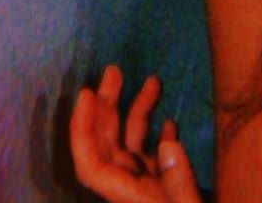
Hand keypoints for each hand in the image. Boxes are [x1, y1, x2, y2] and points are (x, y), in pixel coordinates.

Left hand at [70, 66, 202, 202]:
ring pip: (130, 143)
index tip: (87, 94)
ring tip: (154, 81)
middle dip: (107, 105)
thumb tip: (168, 143)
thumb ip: (179, 181)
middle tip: (114, 70)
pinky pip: (150, 155)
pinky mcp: (162, 187)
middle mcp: (130, 189)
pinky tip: (170, 121)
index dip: (82, 130)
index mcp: (127, 197)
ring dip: (138, 111)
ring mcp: (146, 186)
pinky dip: (157, 134)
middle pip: (106, 145)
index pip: (91, 164)